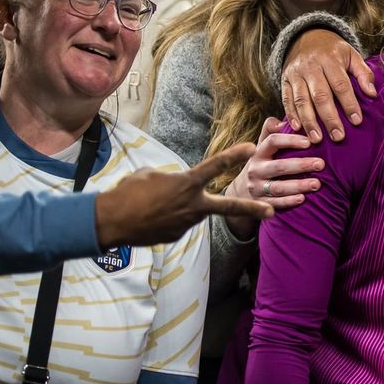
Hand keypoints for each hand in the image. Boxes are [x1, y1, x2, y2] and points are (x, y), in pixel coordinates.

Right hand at [95, 143, 270, 246]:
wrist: (111, 222)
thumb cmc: (128, 192)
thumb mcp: (152, 175)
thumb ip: (174, 179)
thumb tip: (180, 186)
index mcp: (186, 184)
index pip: (214, 166)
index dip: (233, 155)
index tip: (251, 148)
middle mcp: (192, 205)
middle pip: (228, 207)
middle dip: (252, 209)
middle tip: (272, 211)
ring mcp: (186, 223)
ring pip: (193, 211)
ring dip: (180, 207)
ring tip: (154, 206)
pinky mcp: (177, 235)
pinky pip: (179, 222)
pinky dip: (169, 218)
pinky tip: (151, 218)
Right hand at [223, 118, 324, 237]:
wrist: (242, 191)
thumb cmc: (262, 162)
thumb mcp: (262, 145)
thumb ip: (271, 130)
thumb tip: (284, 120)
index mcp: (258, 152)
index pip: (272, 141)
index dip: (290, 141)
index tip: (309, 142)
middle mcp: (255, 170)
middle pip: (279, 166)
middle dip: (301, 165)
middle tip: (321, 164)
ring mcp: (257, 188)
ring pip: (278, 187)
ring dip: (299, 185)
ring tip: (317, 184)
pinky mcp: (260, 203)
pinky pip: (275, 203)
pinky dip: (289, 201)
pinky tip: (303, 199)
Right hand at [281, 29, 376, 143]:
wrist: (306, 38)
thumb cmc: (334, 52)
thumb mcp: (352, 55)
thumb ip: (363, 73)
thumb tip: (372, 94)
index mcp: (330, 59)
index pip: (341, 84)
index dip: (349, 103)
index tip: (357, 121)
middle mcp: (310, 66)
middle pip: (320, 95)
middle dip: (329, 118)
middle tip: (338, 136)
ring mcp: (295, 74)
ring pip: (301, 100)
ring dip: (309, 121)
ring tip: (317, 139)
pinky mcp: (285, 81)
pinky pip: (286, 99)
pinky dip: (291, 115)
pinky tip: (297, 128)